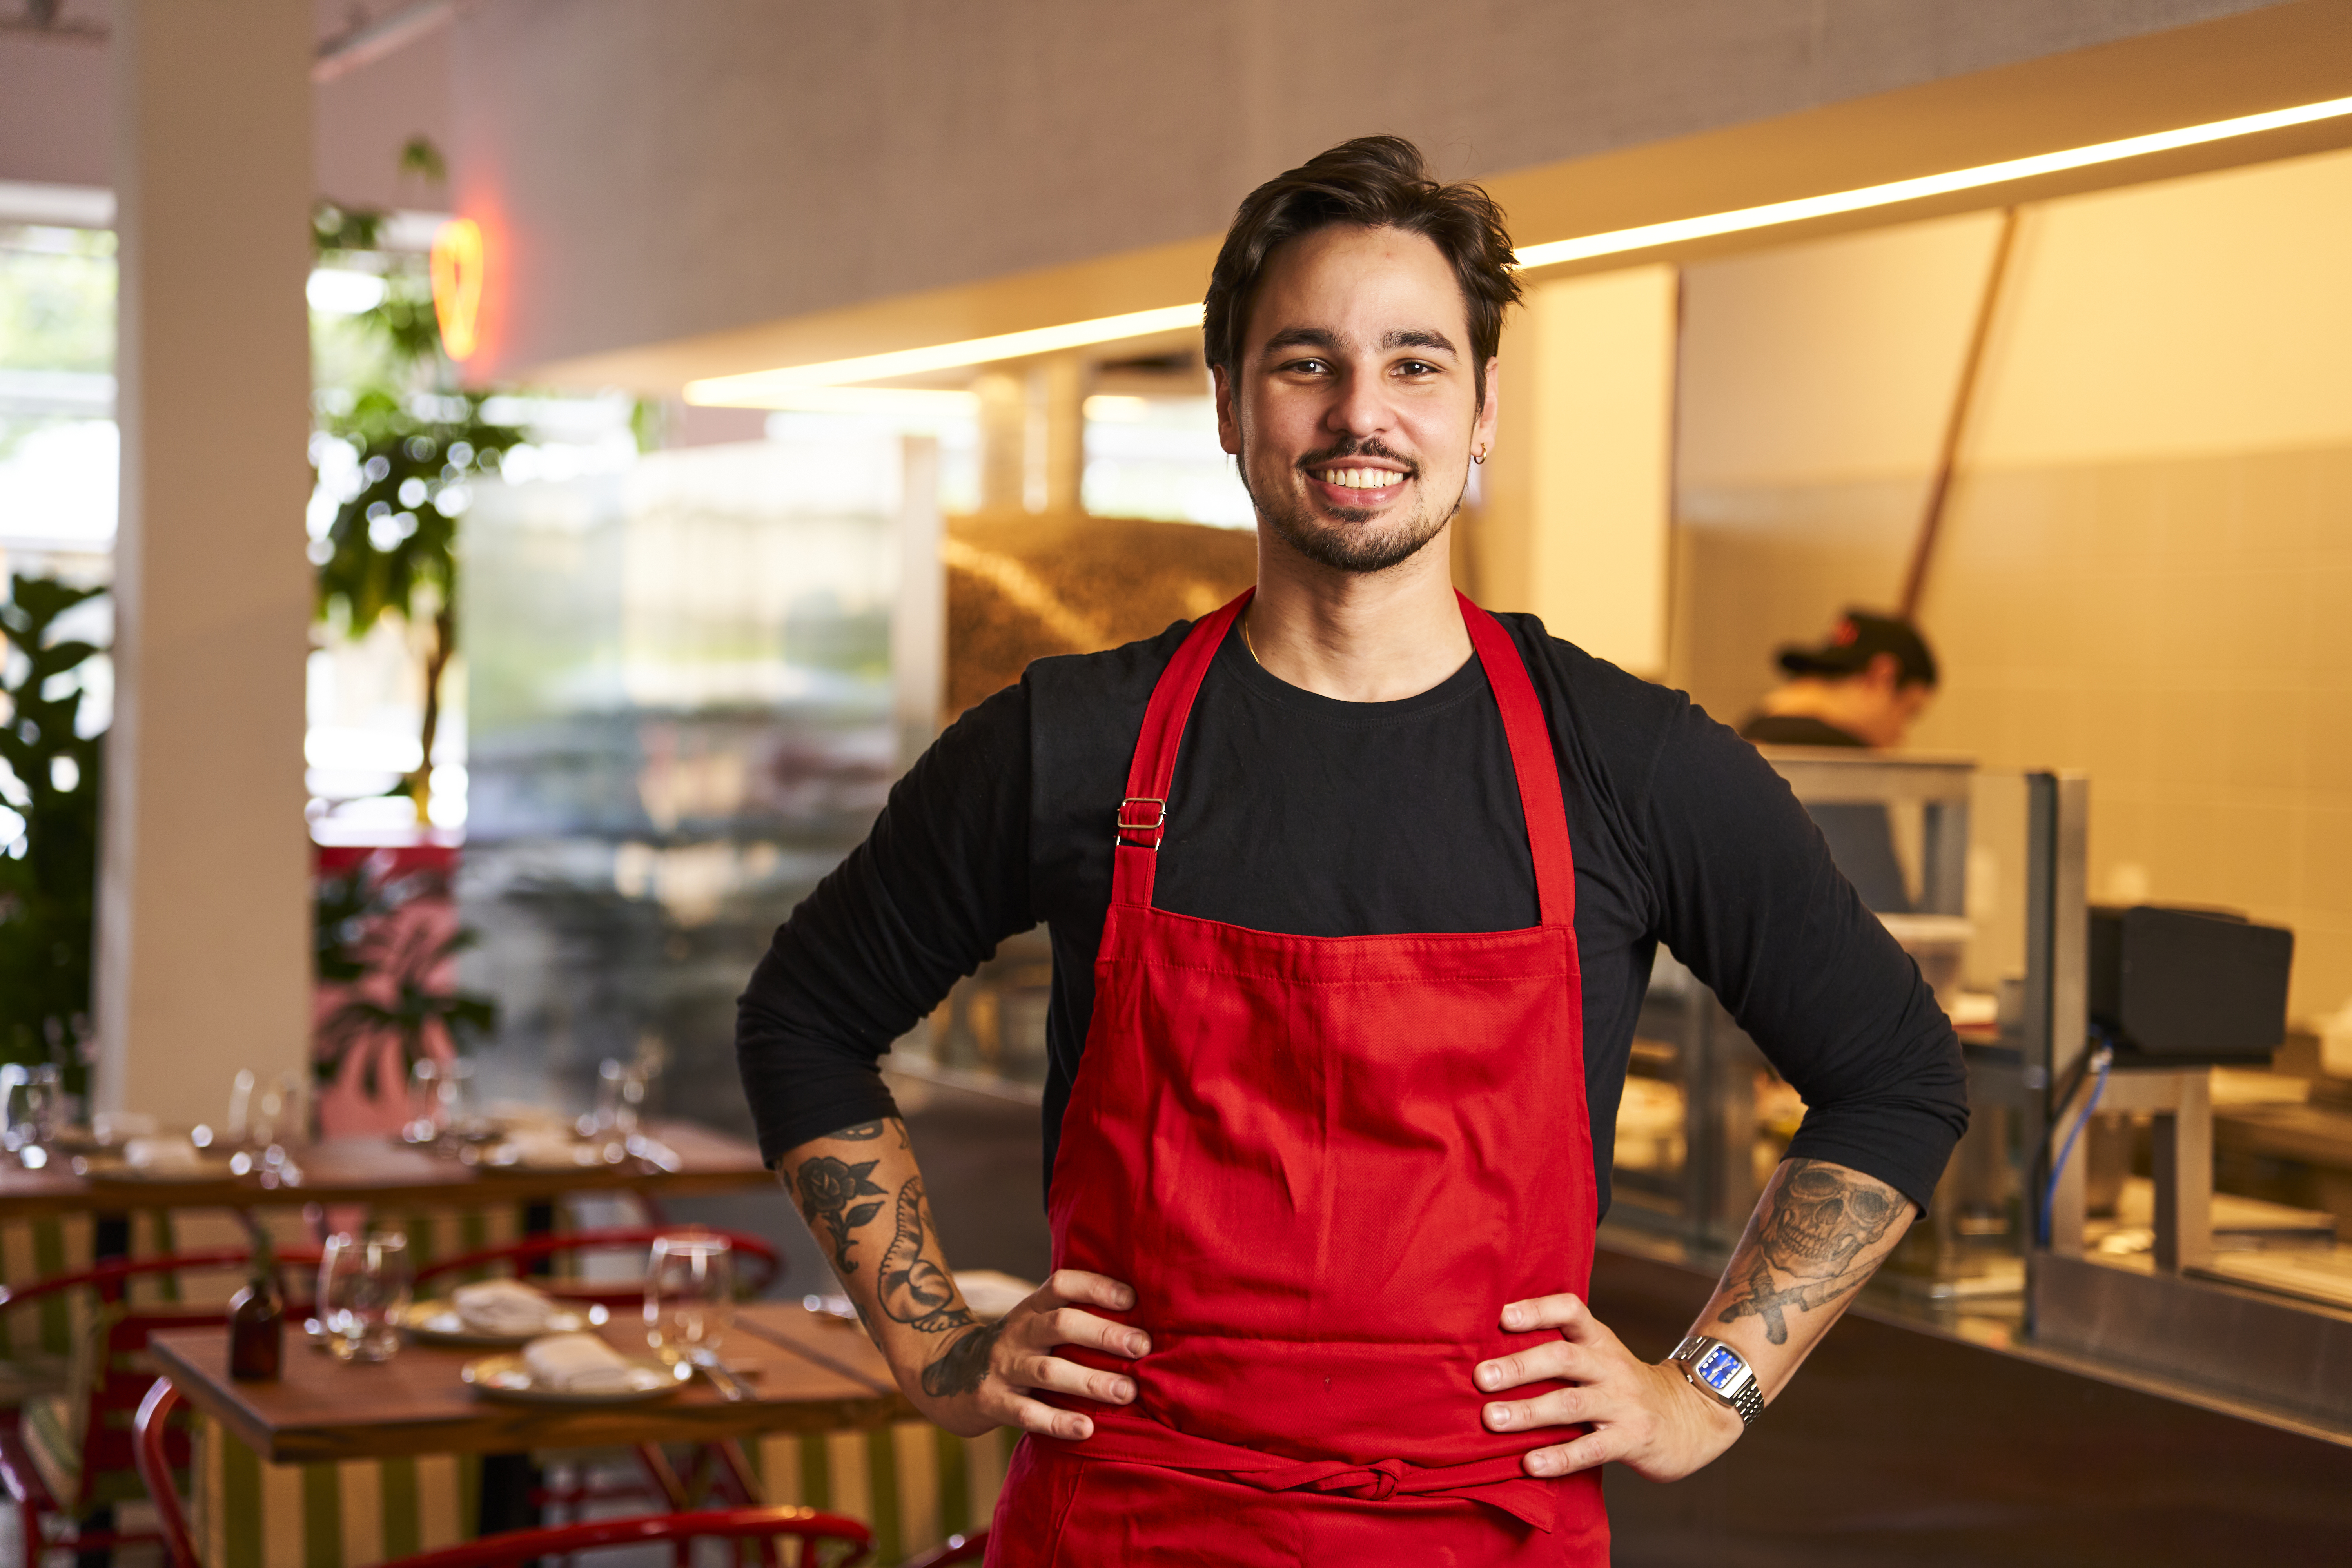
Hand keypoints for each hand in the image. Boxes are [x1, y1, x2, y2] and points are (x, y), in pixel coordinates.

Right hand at [908, 1268, 1149, 1440]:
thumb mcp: (1033, 1325)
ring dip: (1090, 1381)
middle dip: (1104, 1334)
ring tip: (1127, 1392)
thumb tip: (1138, 1322)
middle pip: (1061, 1324)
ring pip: (1048, 1371)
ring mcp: (1003, 1368)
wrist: (944, 1376)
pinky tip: (1087, 1428)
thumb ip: (1071, 1320)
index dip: (1097, 1286)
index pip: (1062, 1284)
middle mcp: (1018, 1333)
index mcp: (1031, 1309)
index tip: (1132, 1298)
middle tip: (1142, 1346)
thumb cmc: (1012, 1350)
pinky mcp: (991, 1403)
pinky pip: (1027, 1414)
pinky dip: (1058, 1422)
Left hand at [1475, 1292, 1744, 1481]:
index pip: (1571, 1311)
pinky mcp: (1633, 1439)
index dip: (1537, 1310)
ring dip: (1529, 1411)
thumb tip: (1492, 1352)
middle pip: (1564, 1358)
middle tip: (1480, 1376)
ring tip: (1492, 1418)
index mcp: (1599, 1340)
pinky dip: (1559, 1457)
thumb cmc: (1625, 1387)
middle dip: (1520, 1366)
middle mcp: (1611, 1366)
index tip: (1502, 1316)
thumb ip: (1561, 1352)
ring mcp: (1624, 1403)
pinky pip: (1592, 1449)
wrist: (1692, 1417)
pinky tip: (1530, 1464)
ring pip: (1572, 1404)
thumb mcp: (1601, 1357)